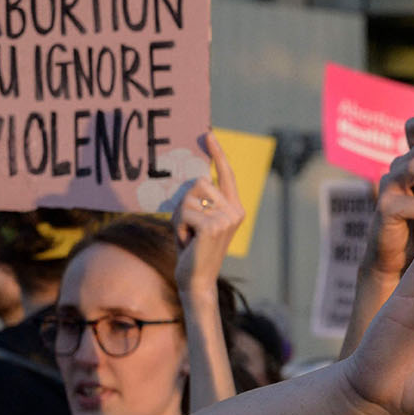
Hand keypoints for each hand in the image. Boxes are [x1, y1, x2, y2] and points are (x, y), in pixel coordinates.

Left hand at [172, 135, 244, 297]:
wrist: (196, 280)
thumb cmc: (193, 250)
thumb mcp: (197, 220)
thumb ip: (198, 200)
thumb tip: (193, 175)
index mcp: (234, 208)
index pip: (226, 174)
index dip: (217, 154)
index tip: (208, 134)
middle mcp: (234, 210)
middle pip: (198, 182)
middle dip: (183, 202)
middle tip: (186, 227)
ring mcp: (226, 218)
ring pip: (188, 197)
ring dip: (179, 216)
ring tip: (187, 236)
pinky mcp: (213, 226)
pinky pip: (184, 211)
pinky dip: (179, 227)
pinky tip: (187, 242)